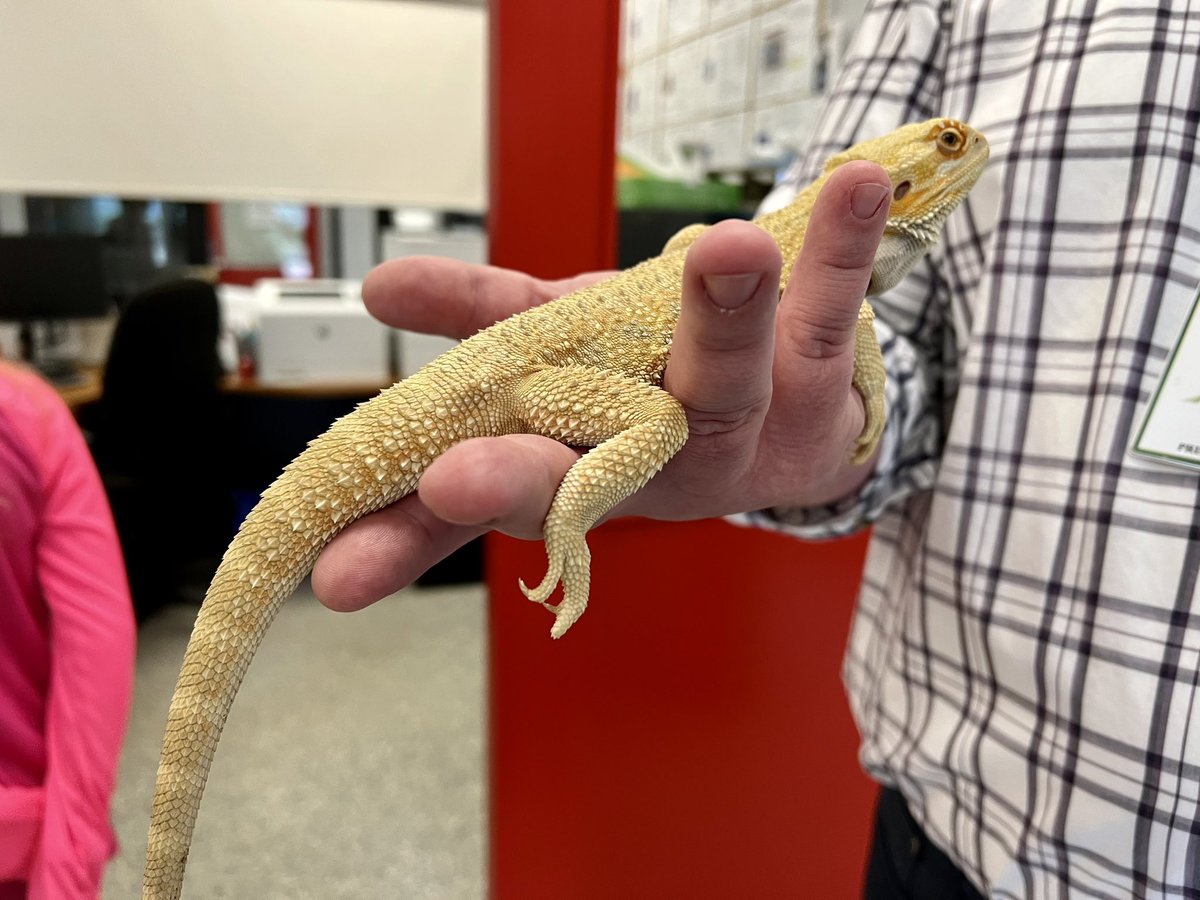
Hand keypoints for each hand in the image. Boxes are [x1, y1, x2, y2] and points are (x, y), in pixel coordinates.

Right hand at [312, 160, 890, 610]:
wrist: (791, 420)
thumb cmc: (655, 393)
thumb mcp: (558, 360)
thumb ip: (478, 325)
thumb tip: (379, 289)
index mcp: (580, 465)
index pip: (476, 506)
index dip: (408, 542)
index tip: (336, 575)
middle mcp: (655, 461)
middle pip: (587, 470)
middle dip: (520, 479)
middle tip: (455, 476)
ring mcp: (742, 420)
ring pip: (723, 380)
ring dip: (721, 319)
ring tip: (725, 250)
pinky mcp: (814, 372)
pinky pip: (826, 304)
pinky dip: (842, 249)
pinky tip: (854, 187)